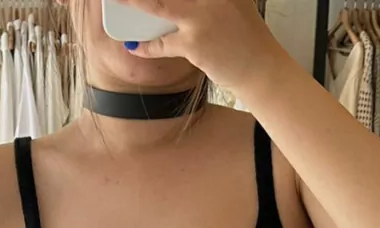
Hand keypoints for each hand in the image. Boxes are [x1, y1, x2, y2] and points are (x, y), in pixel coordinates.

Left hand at [118, 0, 275, 96]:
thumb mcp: (232, 1)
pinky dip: (146, 45)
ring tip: (118, 2)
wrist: (262, 69)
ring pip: (157, 6)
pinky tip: (135, 45)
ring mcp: (203, 15)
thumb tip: (172, 3)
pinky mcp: (195, 42)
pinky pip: (161, 42)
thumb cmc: (245, 37)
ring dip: (134, 5)